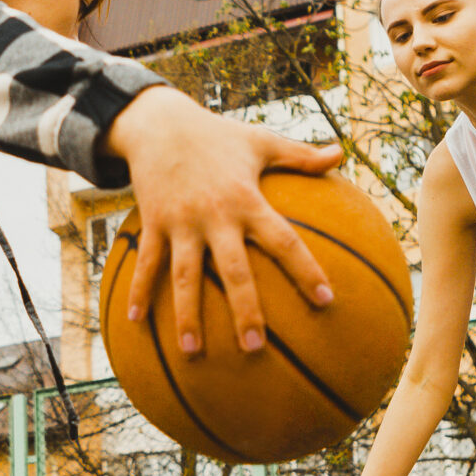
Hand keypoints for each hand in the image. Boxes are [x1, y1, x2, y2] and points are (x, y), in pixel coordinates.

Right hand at [105, 88, 342, 356]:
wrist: (160, 123)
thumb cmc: (218, 135)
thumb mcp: (261, 141)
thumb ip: (300, 155)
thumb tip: (341, 154)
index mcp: (247, 200)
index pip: (284, 241)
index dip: (305, 270)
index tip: (326, 300)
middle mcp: (215, 215)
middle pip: (233, 270)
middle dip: (244, 309)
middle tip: (255, 347)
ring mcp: (181, 223)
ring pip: (184, 276)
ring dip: (187, 315)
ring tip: (191, 352)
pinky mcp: (153, 223)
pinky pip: (147, 263)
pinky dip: (138, 291)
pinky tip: (134, 323)